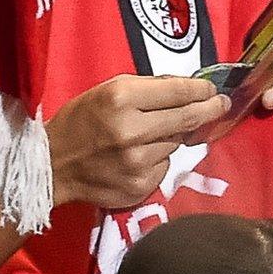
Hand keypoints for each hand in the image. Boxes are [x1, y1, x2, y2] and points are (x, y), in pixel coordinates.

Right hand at [47, 75, 229, 209]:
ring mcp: (139, 161)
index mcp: (120, 99)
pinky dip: (157, 159)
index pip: (178, 92)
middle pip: (189, 118)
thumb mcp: (104, 92)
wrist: (51, 165)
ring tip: (149, 135)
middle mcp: (132, 130)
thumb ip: (144, 88)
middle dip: (210, 109)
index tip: (212, 89)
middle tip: (221, 105)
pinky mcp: (141, 185)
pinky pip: (164, 166)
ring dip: (173, 137)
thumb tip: (185, 87)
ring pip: (177, 144)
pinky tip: (137, 157)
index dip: (202, 90)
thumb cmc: (78, 121)